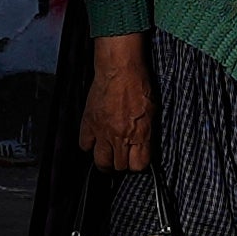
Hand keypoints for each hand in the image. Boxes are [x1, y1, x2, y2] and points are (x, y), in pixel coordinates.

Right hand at [78, 32, 151, 173]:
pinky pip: (84, 145)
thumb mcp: (152, 111)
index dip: (138, 165)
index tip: (137, 160)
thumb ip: (147, 133)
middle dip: (122, 164)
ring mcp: (103, 132)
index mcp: (140, 134)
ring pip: (101, 161)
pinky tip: (94, 141)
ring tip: (107, 156)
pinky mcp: (89, 123)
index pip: (138, 165)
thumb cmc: (139, 85)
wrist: (120, 69)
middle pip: (119, 166)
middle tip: (122, 157)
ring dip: (105, 161)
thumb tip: (144, 146)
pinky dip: (89, 145)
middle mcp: (121, 137)